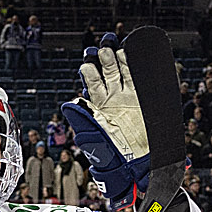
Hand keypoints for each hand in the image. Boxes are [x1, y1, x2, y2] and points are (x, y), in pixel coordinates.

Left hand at [61, 34, 149, 206]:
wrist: (138, 164)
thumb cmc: (113, 155)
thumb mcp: (93, 140)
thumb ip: (82, 121)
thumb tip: (68, 105)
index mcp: (98, 107)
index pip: (92, 84)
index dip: (89, 73)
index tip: (87, 63)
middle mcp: (112, 98)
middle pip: (105, 73)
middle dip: (101, 60)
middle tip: (97, 50)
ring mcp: (128, 96)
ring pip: (120, 71)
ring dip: (114, 58)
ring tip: (109, 47)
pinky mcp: (142, 97)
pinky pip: (138, 78)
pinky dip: (133, 64)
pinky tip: (129, 53)